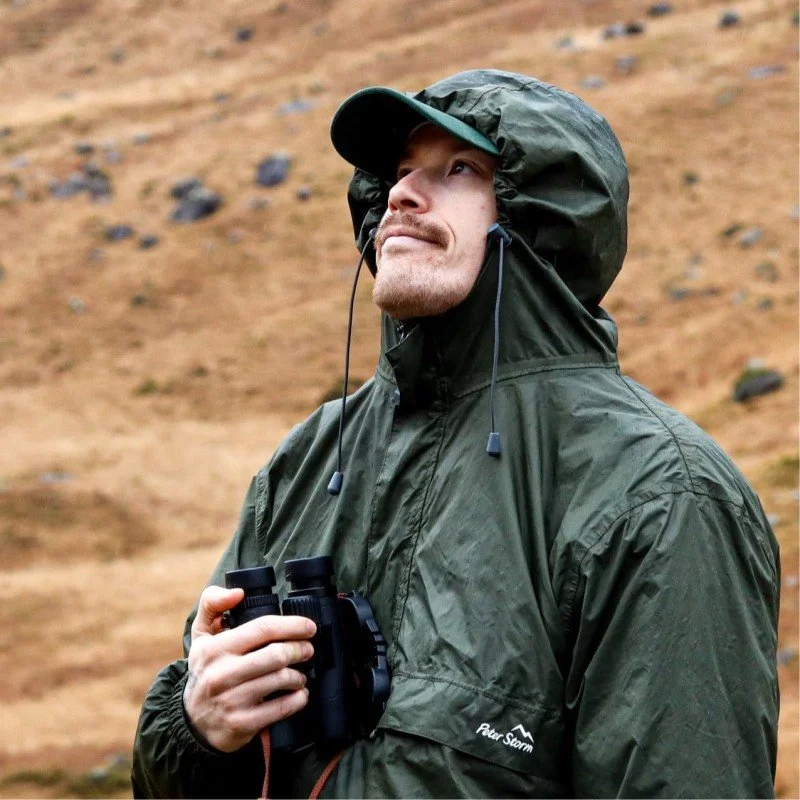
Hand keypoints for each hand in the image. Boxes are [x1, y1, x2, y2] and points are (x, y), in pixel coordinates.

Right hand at [183, 585, 315, 752]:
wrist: (193, 721)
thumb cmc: (206, 669)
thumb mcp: (201, 634)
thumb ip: (212, 603)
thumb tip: (238, 592)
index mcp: (215, 648)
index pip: (262, 628)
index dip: (291, 625)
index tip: (308, 626)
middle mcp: (222, 674)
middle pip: (276, 655)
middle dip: (299, 649)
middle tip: (308, 649)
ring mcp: (232, 700)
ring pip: (280, 680)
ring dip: (299, 675)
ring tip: (300, 673)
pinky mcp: (242, 724)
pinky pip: (280, 709)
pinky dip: (297, 699)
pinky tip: (299, 694)